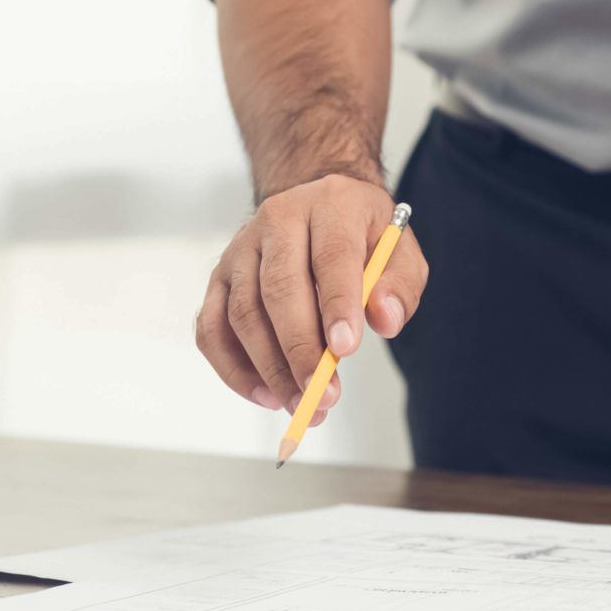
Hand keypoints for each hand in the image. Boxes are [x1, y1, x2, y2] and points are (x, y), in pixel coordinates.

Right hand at [194, 175, 427, 423]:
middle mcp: (277, 220)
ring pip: (243, 313)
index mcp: (330, 205)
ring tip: (301, 405)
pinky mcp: (219, 279)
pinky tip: (265, 395)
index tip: (345, 349)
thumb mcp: (398, 250)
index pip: (331, 256)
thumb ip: (399, 285)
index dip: (336, 304)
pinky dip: (232, 369)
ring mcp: (241, 249)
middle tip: (322, 395)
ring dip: (270, 367)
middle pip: (279, 288)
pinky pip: (211, 328)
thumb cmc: (360, 236)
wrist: (318, 206)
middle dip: (300, 349)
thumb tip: (385, 321)